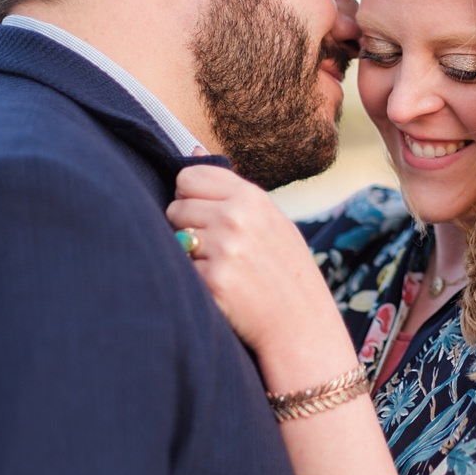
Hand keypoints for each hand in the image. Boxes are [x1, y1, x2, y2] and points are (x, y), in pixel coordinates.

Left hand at [165, 165, 335, 362]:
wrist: (301, 324)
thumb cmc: (283, 270)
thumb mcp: (271, 220)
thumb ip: (231, 191)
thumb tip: (190, 149)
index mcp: (252, 197)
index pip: (189, 176)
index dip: (191, 196)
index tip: (206, 215)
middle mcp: (236, 218)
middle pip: (175, 207)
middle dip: (187, 227)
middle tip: (215, 250)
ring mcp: (224, 249)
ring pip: (173, 238)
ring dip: (187, 254)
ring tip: (220, 269)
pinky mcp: (212, 281)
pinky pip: (179, 269)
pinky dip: (192, 280)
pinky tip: (219, 289)